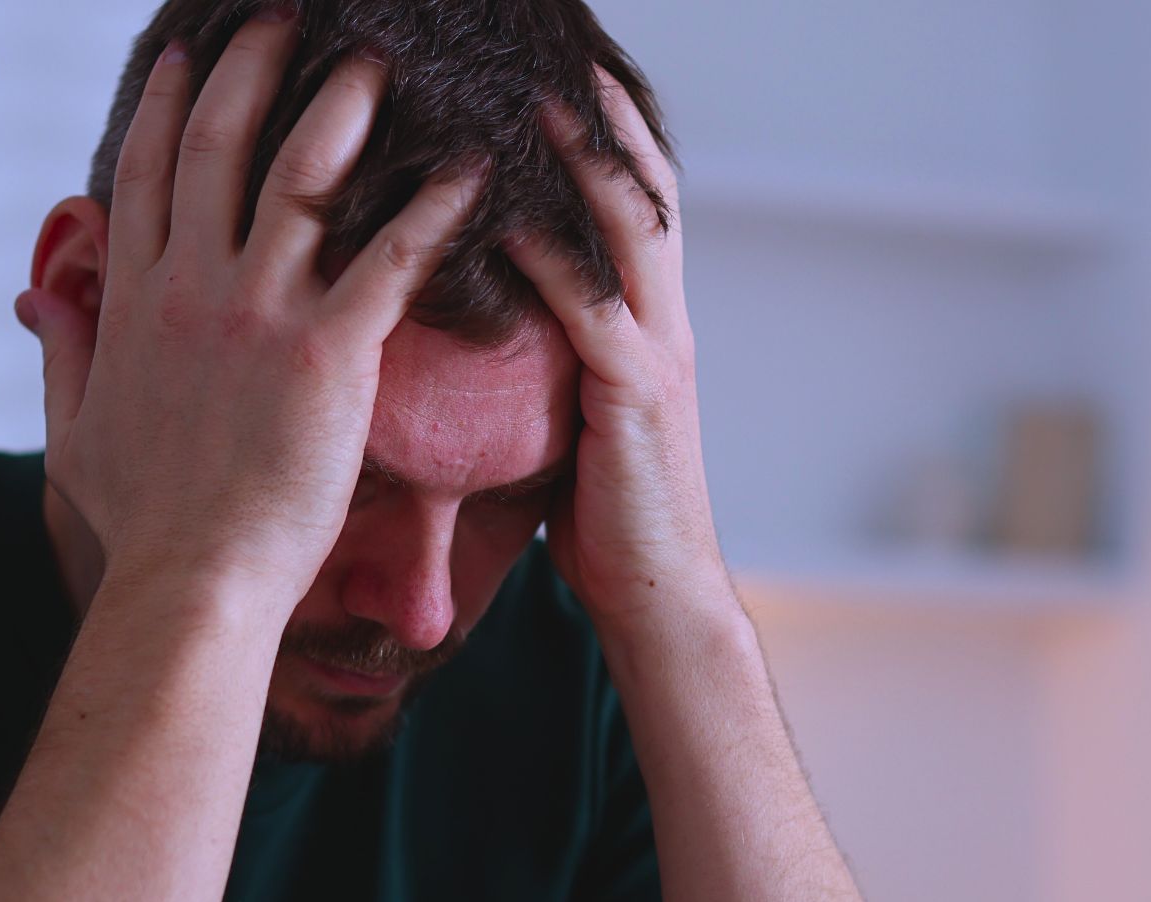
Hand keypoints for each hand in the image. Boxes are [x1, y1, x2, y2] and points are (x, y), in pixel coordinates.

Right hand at [15, 22, 484, 593]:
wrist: (192, 581)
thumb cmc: (143, 526)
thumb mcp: (74, 433)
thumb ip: (62, 354)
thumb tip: (39, 301)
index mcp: (132, 302)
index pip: (147, 173)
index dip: (170, 106)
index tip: (187, 54)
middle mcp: (190, 287)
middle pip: (220, 144)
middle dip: (254, 67)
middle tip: (286, 18)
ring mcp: (257, 311)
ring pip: (302, 174)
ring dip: (343, 107)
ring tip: (379, 60)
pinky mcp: (328, 351)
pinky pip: (390, 257)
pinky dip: (433, 207)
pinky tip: (471, 169)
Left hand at [506, 72, 735, 637]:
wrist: (659, 597)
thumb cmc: (604, 515)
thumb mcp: (574, 411)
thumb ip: (551, 353)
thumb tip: (486, 311)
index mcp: (648, 319)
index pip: (634, 196)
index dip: (606, 126)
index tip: (561, 66)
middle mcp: (664, 318)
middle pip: (642, 183)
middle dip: (602, 110)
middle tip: (551, 51)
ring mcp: (658, 350)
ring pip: (627, 226)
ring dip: (579, 155)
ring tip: (525, 93)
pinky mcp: (635, 394)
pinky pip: (590, 305)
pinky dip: (547, 251)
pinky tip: (498, 212)